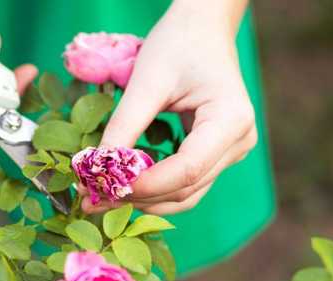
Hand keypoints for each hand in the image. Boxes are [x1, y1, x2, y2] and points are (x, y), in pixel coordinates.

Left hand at [92, 0, 256, 214]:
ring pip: (188, 193)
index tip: (105, 187)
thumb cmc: (179, 44)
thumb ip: (125, 125)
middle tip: (92, 199)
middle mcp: (239, 141)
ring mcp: (233, 151)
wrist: (203, 29)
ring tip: (103, 197)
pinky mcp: (219, 154)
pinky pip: (188, 182)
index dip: (147, 185)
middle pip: (188, 187)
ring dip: (146, 199)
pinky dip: (157, 188)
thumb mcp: (147, 80)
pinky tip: (125, 186)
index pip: (188, 168)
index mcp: (231, 119)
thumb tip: (97, 167)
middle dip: (140, 196)